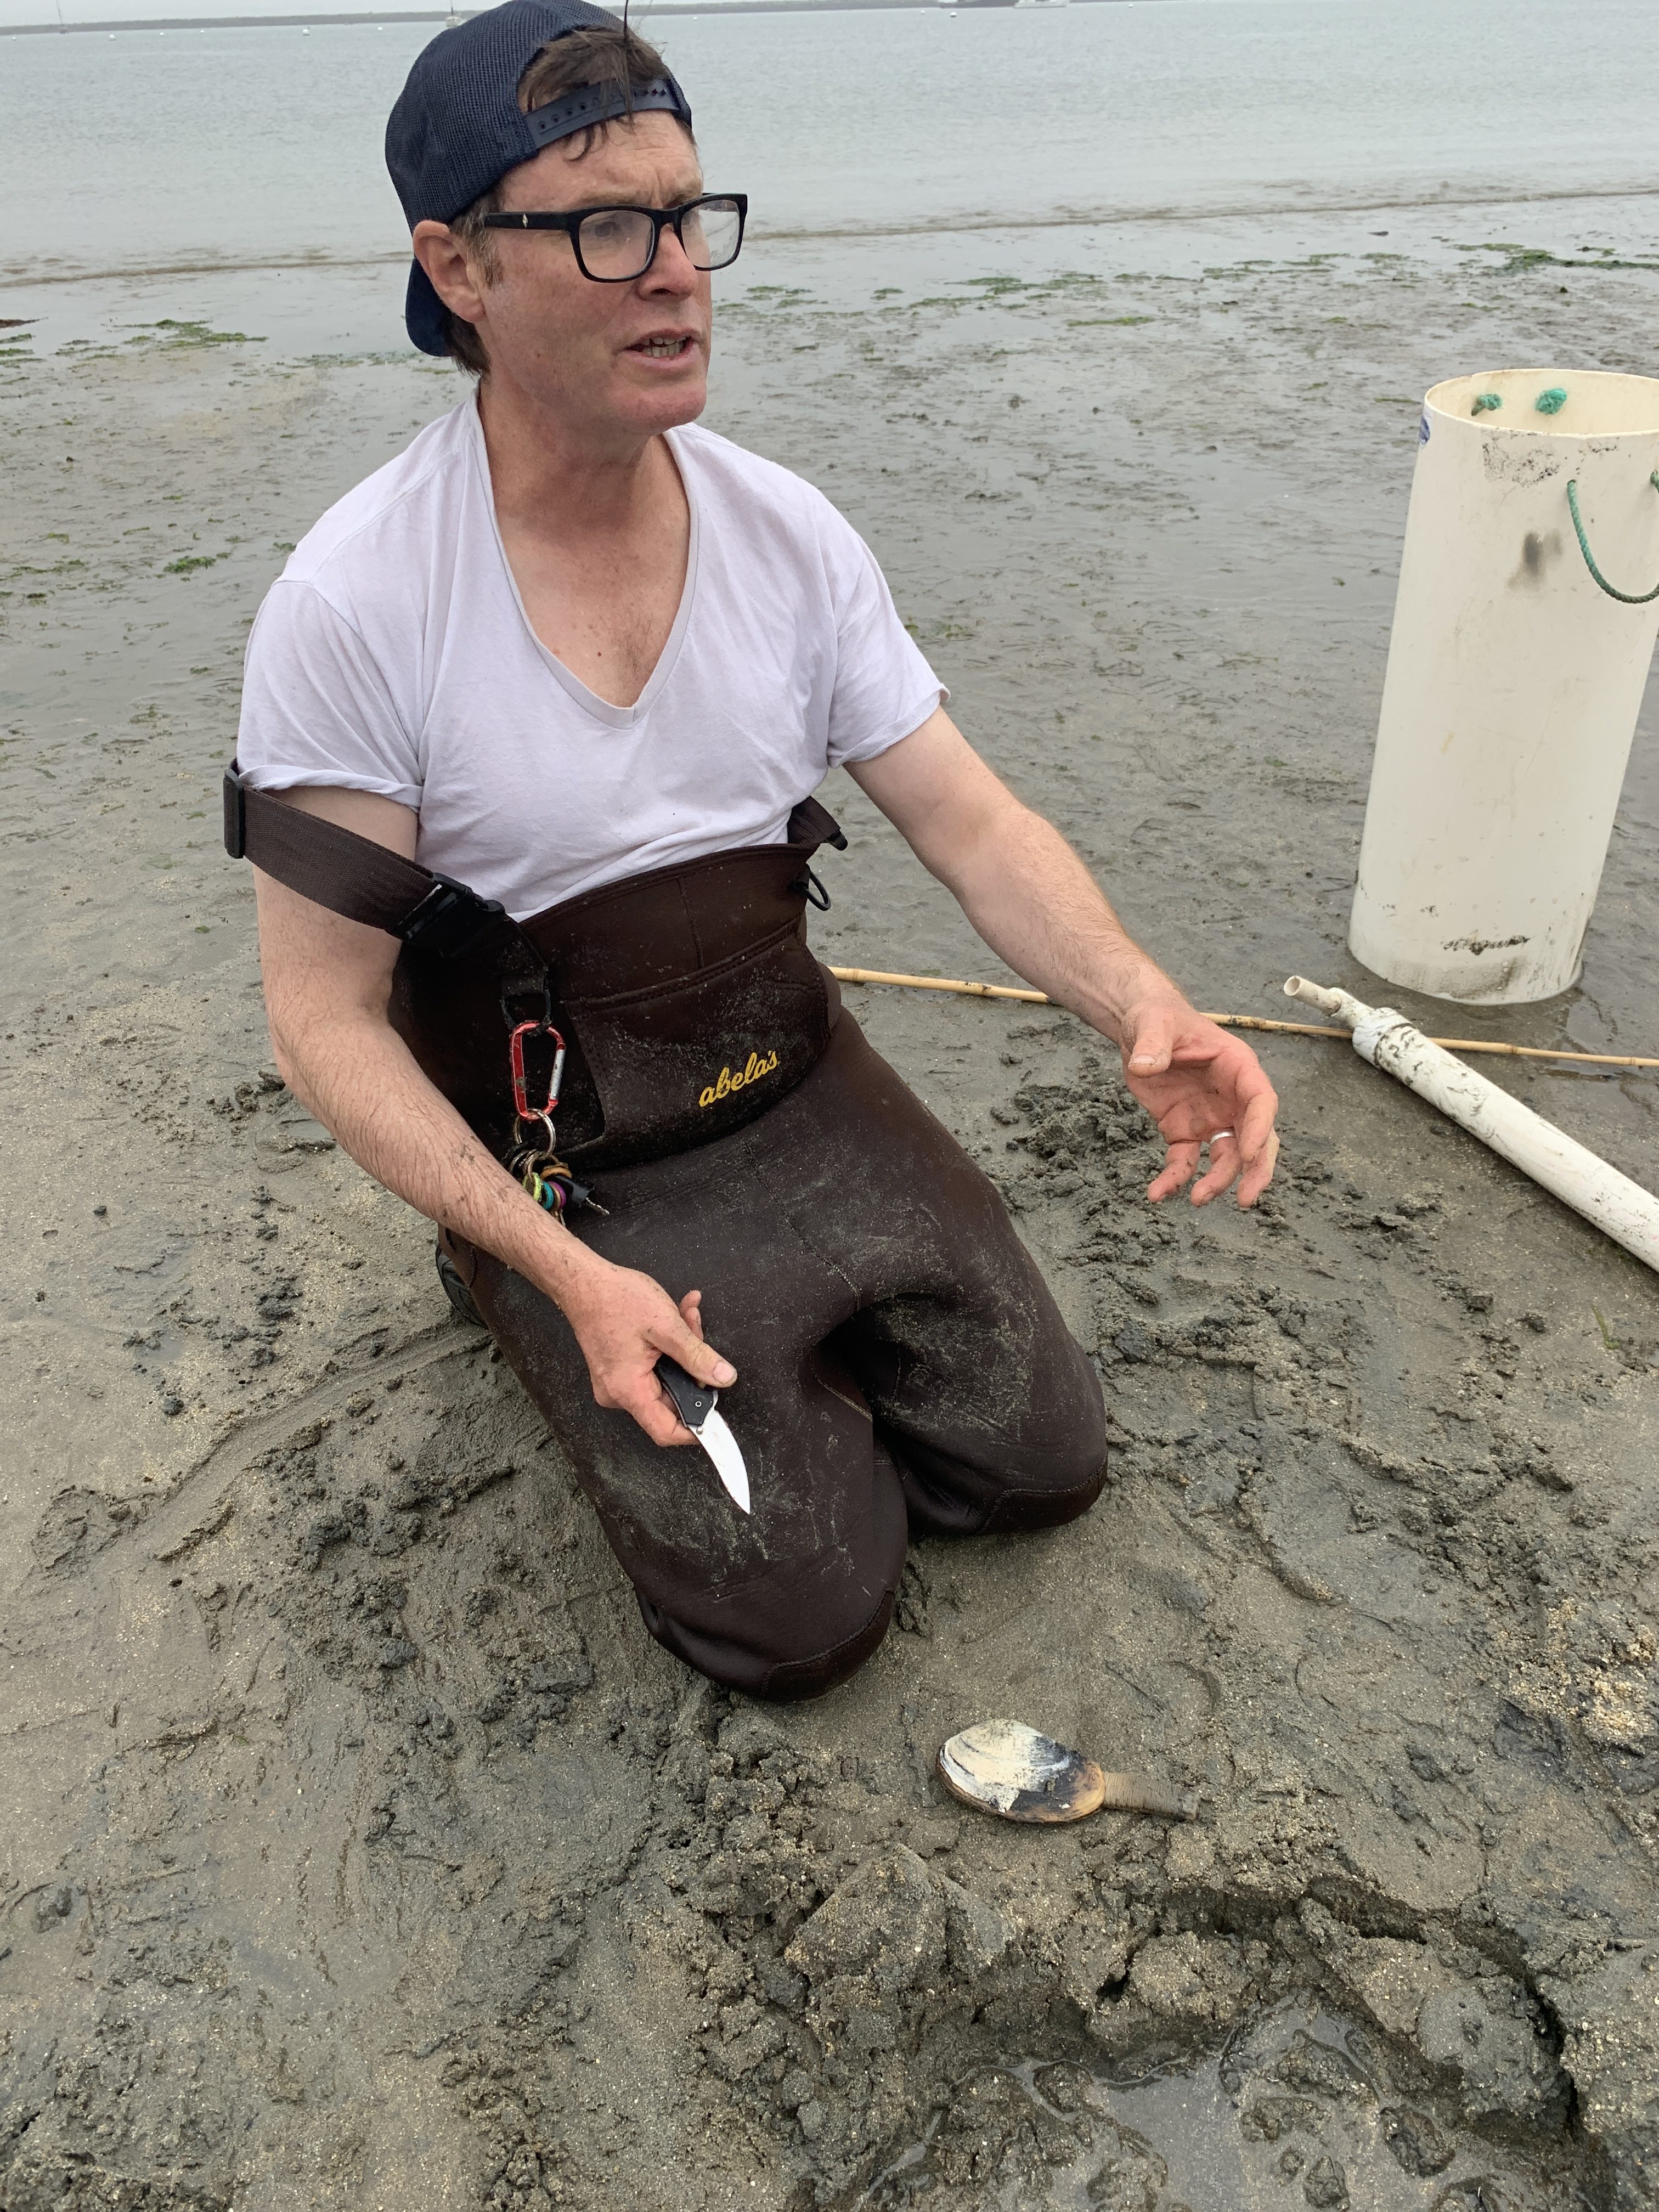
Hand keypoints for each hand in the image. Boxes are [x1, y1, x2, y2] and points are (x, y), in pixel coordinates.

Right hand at [561, 1261, 735, 1445]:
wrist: (583, 1281)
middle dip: (692, 1367)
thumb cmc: (614, 1299)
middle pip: (670, 1399)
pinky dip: (667, 1346)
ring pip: (665, 1378)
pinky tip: (676, 1317)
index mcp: (628, 1389)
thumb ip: (698, 1356)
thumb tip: (723, 1378)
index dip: (695, 1430)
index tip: (716, 1421)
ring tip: (685, 1316)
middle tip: (697, 1332)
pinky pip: (652, 1367)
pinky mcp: (618, 1369)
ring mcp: (616, 1381)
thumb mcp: (666, 1326)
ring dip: (681, 1350)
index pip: (665, 1431)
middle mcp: (618, 1392)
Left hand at [1119, 996, 1279, 1206]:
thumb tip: (1144, 1067)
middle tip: (1247, 1199)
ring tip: (1197, 1199)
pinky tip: (1157, 1193)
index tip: (1250, 1153)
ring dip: (1217, 1181)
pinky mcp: (1184, 1131)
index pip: (1260, 1101)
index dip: (1260, 1128)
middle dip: (1254, 1170)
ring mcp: (1210, 1118)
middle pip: (1254, 1138)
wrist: (1141, 1030)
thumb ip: (1152, 1043)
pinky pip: (1185, 1161)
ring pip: (1225, 1157)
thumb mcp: (1153, 1023)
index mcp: (1237, 1067)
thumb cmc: (1159, 1019)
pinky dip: (1175, 1179)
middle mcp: (1231, 1098)